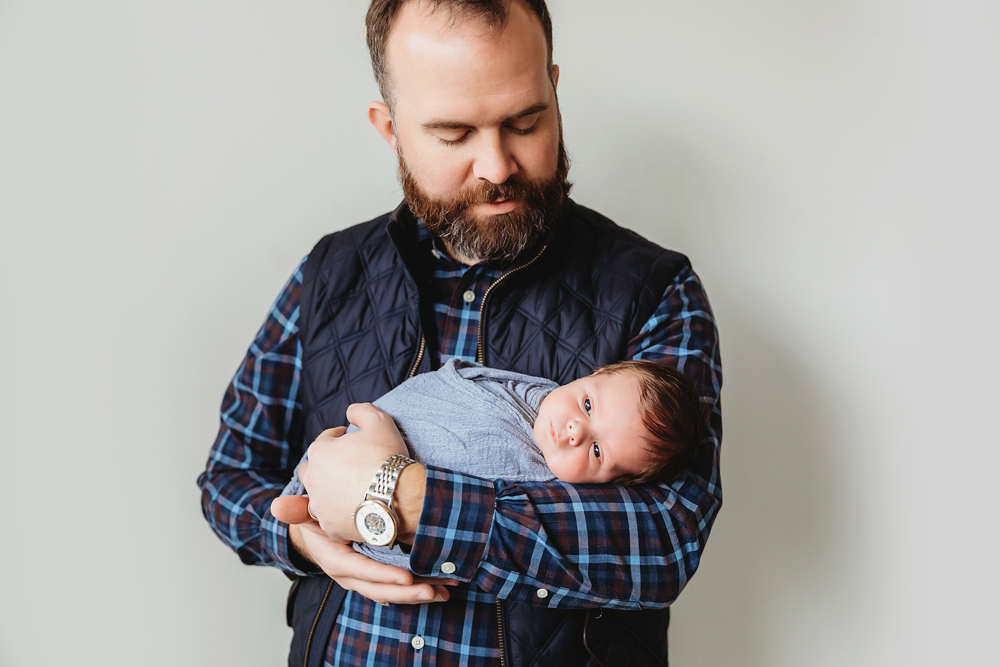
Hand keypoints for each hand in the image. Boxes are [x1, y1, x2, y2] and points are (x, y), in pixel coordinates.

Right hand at [271, 493, 455, 604]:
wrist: (315, 526)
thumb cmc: (315, 514)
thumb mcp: (306, 511)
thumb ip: (297, 509)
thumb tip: (278, 507)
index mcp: (333, 558)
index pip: (357, 571)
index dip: (381, 576)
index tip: (406, 577)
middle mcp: (349, 573)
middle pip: (379, 589)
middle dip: (407, 593)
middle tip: (435, 591)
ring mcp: (364, 577)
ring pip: (391, 592)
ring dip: (419, 593)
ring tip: (445, 592)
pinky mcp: (378, 574)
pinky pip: (397, 586)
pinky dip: (418, 588)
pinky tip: (441, 588)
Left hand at [300, 403, 413, 542]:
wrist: (400, 496)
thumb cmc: (387, 457)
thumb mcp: (378, 421)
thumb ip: (360, 411)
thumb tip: (351, 412)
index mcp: (319, 452)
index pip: (325, 440)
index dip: (340, 438)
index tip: (353, 441)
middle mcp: (313, 479)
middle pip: (312, 469)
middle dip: (325, 466)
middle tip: (346, 467)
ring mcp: (320, 506)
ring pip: (318, 497)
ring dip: (329, 492)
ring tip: (350, 491)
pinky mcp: (330, 527)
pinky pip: (330, 519)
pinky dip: (339, 515)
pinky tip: (354, 510)